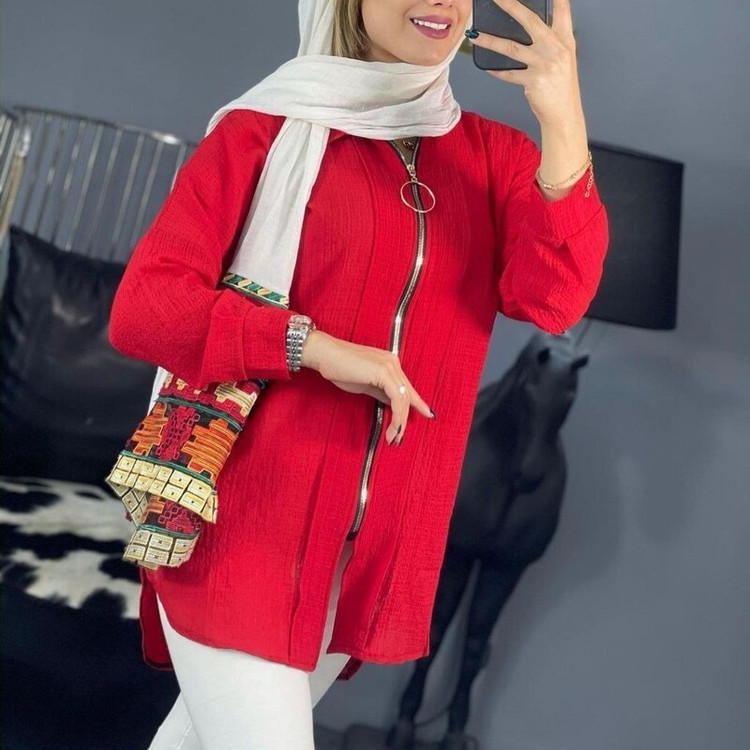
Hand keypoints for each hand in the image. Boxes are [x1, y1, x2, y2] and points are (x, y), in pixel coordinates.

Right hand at [301, 330, 433, 445]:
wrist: (325, 355)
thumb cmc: (339, 368)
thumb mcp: (365, 384)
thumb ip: (380, 393)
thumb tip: (391, 404)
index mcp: (389, 364)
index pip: (407, 387)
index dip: (418, 403)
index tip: (428, 414)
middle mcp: (393, 363)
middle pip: (407, 395)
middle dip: (405, 419)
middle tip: (398, 438)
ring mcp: (390, 366)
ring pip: (403, 399)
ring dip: (400, 422)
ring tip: (393, 438)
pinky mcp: (383, 372)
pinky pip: (397, 398)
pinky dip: (397, 416)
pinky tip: (393, 428)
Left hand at [467, 0, 582, 127]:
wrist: (564, 113)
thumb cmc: (561, 86)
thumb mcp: (562, 58)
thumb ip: (549, 41)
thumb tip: (525, 29)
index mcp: (565, 39)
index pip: (562, 9)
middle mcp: (555, 48)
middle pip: (530, 21)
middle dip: (511, 6)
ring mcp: (544, 64)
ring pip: (511, 48)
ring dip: (490, 41)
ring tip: (475, 35)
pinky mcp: (533, 81)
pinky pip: (508, 74)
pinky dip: (497, 71)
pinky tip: (487, 68)